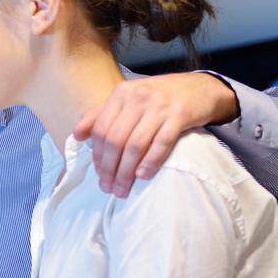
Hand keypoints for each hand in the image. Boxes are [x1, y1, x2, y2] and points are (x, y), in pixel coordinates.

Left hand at [73, 72, 238, 196]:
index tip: (98, 174)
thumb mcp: (129, 99)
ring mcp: (160, 105)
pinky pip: (161, 143)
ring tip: (123, 188)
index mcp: (121, 93)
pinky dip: (150, 161)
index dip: (97, 155)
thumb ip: (101, 114)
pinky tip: (143, 175)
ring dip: (127, 171)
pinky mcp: (180, 115)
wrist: (201, 88)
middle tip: (108, 188)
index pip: (101, 129)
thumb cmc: (159, 97)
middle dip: (109, 168)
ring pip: (135, 145)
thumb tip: (76, 135)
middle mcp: (138, 97)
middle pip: (115, 140)